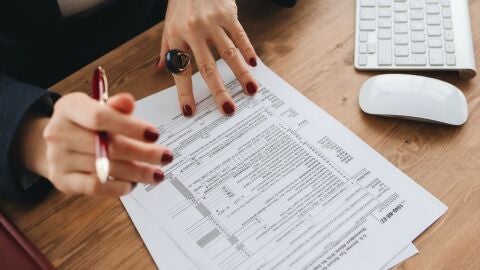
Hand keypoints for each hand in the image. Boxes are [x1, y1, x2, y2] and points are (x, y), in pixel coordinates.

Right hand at [20, 93, 171, 196]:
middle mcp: (59, 132)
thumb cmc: (85, 124)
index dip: (130, 126)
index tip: (155, 134)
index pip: (100, 117)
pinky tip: (132, 184)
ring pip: (106, 168)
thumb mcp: (98, 108)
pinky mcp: (63, 180)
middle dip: (143, 153)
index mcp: (69, 108)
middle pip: (108, 146)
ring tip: (156, 173)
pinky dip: (117, 187)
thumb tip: (128, 102)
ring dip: (137, 172)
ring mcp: (58, 158)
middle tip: (166, 156)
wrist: (58, 145)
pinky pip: (95, 187)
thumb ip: (116, 107)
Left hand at [156, 0, 258, 115]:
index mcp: (175, 36)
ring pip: (228, 53)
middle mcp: (193, 30)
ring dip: (240, 74)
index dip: (185, 92)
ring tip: (251, 91)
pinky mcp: (228, 12)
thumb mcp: (168, 24)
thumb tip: (161, 68)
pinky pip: (240, 35)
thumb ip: (166, 47)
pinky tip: (254, 65)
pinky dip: (248, 50)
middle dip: (218, 90)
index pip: (180, 70)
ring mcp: (211, 21)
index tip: (190, 112)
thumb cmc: (181, 2)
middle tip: (228, 109)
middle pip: (207, 66)